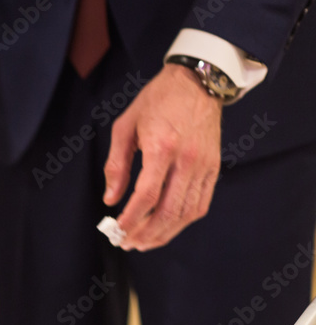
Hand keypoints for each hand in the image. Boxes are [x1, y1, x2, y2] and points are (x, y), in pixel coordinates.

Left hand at [103, 63, 222, 250]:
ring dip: (164, 233)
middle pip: (169, 211)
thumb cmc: (157, 101)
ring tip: (143, 242)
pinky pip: (201, 204)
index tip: (117, 231)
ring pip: (186, 213)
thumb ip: (116, 165)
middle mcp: (187, 160)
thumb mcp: (125, 126)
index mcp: (162, 148)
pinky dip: (183, 221)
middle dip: (146, 234)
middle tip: (127, 242)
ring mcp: (204, 165)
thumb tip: (110, 198)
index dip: (131, 219)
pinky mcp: (214, 168)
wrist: (198, 81)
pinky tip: (167, 227)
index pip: (147, 196)